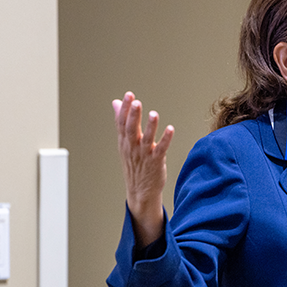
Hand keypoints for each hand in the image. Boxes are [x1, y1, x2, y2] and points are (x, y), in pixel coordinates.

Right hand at [112, 91, 173, 247]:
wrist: (140, 192)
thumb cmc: (134, 164)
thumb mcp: (125, 143)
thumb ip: (122, 122)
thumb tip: (116, 102)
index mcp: (125, 142)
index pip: (122, 123)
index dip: (125, 109)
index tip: (128, 95)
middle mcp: (133, 148)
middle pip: (131, 130)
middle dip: (133, 115)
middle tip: (136, 101)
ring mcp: (144, 156)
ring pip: (146, 139)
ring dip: (149, 127)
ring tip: (153, 114)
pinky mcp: (156, 162)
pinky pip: (161, 150)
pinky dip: (165, 140)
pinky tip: (170, 129)